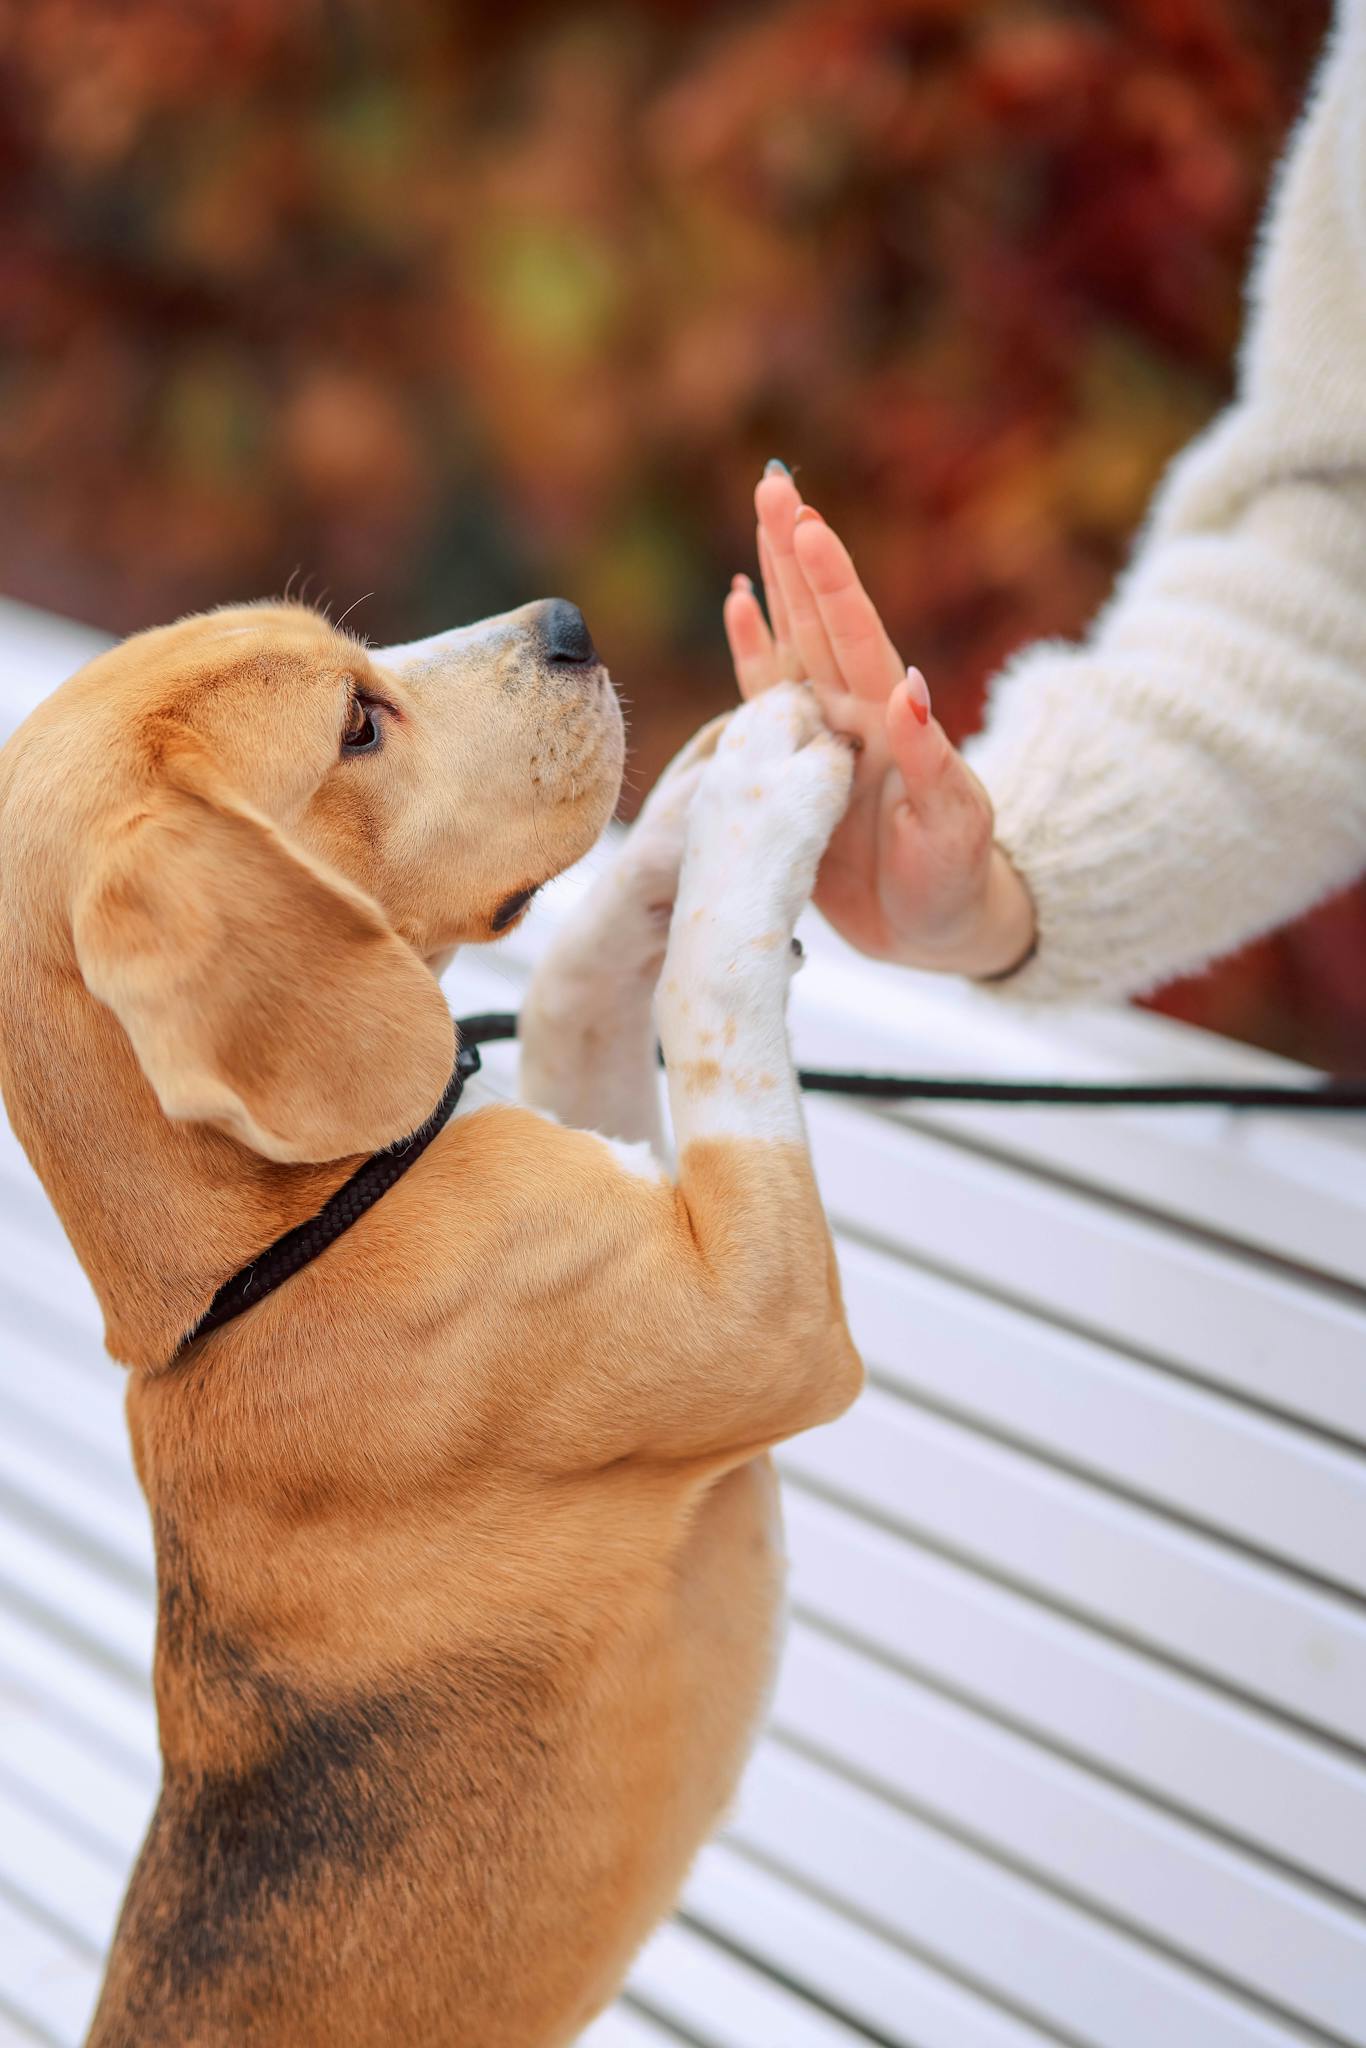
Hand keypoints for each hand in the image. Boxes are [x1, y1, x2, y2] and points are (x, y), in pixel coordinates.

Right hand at [722, 466, 1035, 979]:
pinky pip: (765, 702)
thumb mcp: (954, 823)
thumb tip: (908, 688)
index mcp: (892, 723)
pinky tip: (739, 605)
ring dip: (775, 582)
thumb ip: (930, 758)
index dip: (830, 582)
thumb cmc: (955, 879)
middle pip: (819, 618)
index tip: (808, 522)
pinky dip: (750, 654)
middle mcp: (855, 715)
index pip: (857, 636)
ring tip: (762, 518)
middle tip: (774, 480)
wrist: (939, 931)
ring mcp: (824, 737)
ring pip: (791, 643)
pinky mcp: (794, 771)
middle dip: (796, 551)